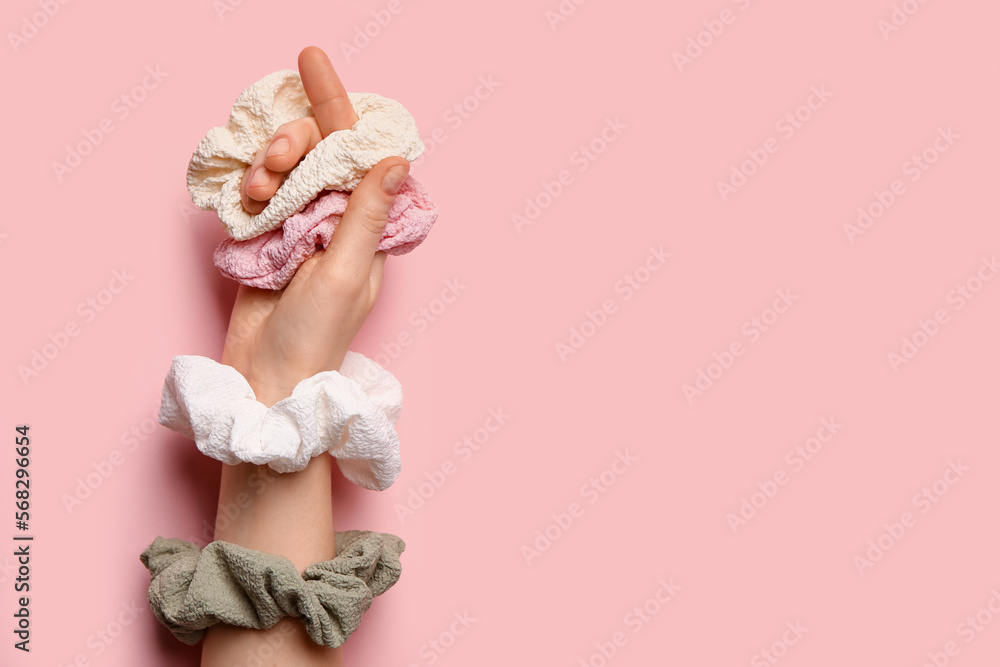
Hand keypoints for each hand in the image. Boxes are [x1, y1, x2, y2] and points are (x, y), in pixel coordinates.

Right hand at [220, 47, 409, 405]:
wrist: (265, 376)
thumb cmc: (315, 334)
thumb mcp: (345, 271)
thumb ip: (366, 213)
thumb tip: (396, 159)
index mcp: (368, 223)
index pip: (358, 152)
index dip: (338, 104)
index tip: (312, 59)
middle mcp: (338, 217)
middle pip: (318, 149)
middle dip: (294, 141)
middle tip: (275, 162)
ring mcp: (301, 224)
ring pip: (285, 166)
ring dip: (268, 167)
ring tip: (258, 194)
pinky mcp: (267, 235)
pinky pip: (259, 190)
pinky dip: (251, 189)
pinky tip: (248, 205)